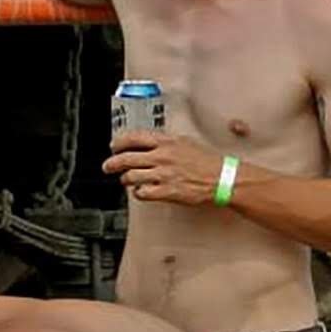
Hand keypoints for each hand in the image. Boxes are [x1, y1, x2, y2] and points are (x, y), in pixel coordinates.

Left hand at [102, 131, 223, 205]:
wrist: (222, 178)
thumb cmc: (207, 161)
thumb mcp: (185, 142)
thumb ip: (165, 142)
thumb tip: (148, 143)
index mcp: (166, 142)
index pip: (134, 138)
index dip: (119, 142)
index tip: (114, 146)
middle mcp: (162, 156)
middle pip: (126, 158)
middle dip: (112, 163)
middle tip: (108, 166)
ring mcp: (164, 175)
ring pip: (131, 177)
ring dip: (125, 179)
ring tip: (127, 180)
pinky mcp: (167, 192)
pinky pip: (142, 193)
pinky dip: (138, 193)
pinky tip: (141, 191)